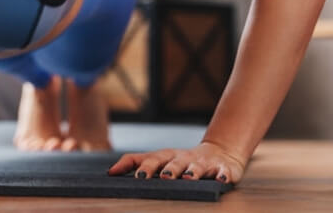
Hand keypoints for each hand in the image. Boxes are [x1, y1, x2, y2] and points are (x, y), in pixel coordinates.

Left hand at [107, 140, 246, 183]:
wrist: (218, 154)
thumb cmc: (181, 160)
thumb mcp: (158, 159)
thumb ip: (134, 163)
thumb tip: (110, 172)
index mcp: (167, 156)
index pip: (153, 159)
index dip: (146, 167)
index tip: (138, 177)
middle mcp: (184, 158)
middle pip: (175, 162)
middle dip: (170, 169)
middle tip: (165, 177)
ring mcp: (203, 164)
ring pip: (197, 167)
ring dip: (193, 171)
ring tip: (189, 178)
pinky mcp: (222, 169)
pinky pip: (223, 172)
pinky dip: (222, 175)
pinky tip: (221, 179)